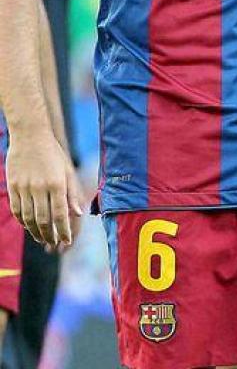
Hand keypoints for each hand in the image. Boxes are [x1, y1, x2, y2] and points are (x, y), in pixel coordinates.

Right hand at [6, 130, 81, 250]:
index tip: (67, 241)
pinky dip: (23, 221)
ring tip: (42, 238)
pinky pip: (17, 209)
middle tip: (54, 244)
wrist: (30, 137)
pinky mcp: (12, 186)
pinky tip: (29, 227)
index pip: (61, 214)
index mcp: (56, 183)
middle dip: (49, 234)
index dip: (63, 230)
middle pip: (43, 219)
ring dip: (35, 231)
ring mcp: (24, 187)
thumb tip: (79, 214)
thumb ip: (72, 193)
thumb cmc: (53, 154)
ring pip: (28, 217)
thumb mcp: (67, 171)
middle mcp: (39, 187)